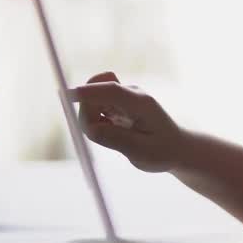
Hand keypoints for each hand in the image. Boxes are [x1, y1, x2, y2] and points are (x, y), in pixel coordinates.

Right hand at [70, 71, 184, 172]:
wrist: (176, 148)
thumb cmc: (163, 151)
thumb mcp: (141, 151)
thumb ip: (114, 138)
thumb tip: (89, 128)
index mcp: (142, 103)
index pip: (111, 90)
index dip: (88, 92)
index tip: (66, 95)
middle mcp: (132, 94)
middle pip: (94, 92)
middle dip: (87, 114)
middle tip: (104, 138)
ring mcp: (124, 96)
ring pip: (91, 100)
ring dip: (92, 119)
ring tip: (116, 138)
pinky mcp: (117, 102)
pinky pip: (94, 107)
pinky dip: (96, 120)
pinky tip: (114, 132)